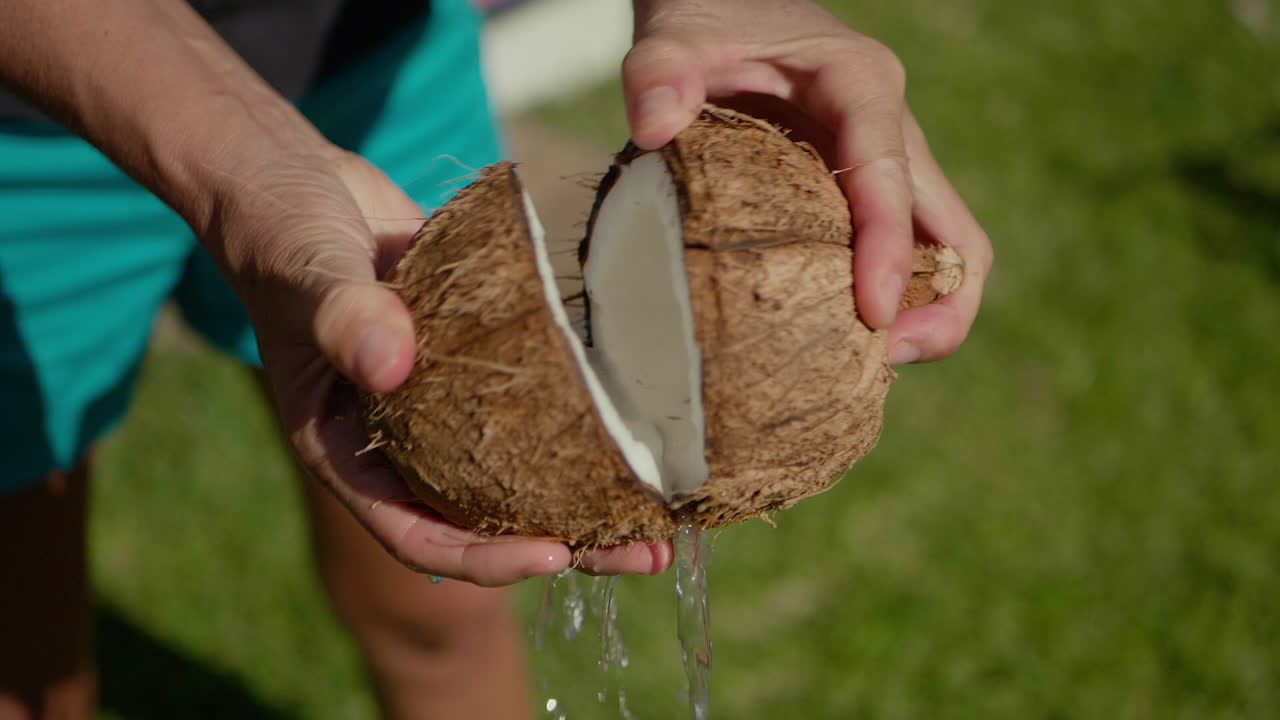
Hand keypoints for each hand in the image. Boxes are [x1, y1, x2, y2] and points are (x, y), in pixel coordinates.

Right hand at [206, 144, 671, 584]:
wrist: (295, 181)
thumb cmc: (282, 232)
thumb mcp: (306, 272)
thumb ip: (344, 316)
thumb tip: (393, 366)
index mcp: (348, 449)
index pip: (417, 532)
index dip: (484, 557)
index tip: (553, 557)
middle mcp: (399, 438)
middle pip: (485, 515)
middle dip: (565, 542)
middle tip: (646, 550)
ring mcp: (440, 399)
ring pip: (517, 465)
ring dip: (588, 490)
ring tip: (664, 503)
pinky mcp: (474, 354)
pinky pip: (529, 401)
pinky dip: (578, 416)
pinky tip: (641, 418)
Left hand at [625, 0, 992, 362]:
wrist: (729, 6)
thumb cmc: (708, 19)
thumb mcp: (674, 34)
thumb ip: (658, 71)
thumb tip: (654, 126)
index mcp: (861, 85)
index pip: (890, 175)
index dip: (889, 250)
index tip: (872, 315)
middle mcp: (892, 128)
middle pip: (954, 230)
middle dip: (940, 303)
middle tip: (887, 357)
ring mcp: (888, 164)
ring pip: (942, 249)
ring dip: (925, 311)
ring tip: (868, 365)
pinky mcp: (867, 192)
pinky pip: (903, 254)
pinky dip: (891, 301)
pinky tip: (841, 339)